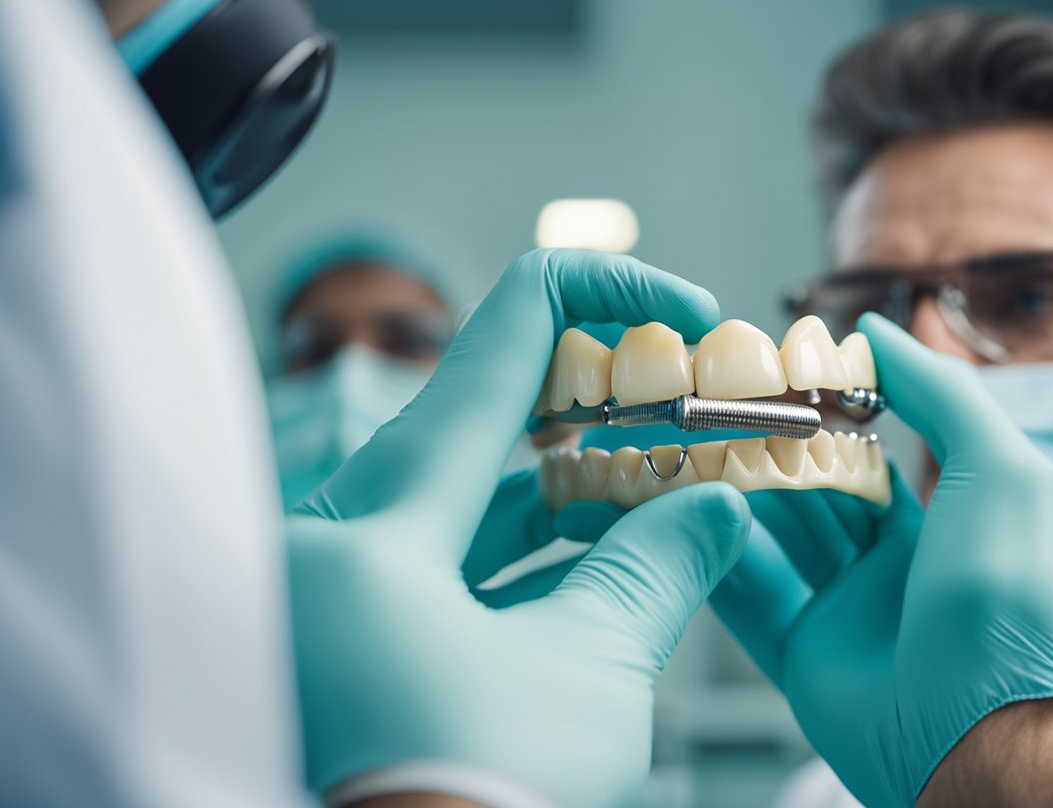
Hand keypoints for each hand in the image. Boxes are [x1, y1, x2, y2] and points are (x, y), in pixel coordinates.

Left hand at [288, 249, 752, 806]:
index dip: (603, 297)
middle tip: (678, 396)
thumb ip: (660, 567)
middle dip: (594, 403)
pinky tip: (602, 551)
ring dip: (568, 485)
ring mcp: (335, 588)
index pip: (498, 340)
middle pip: (479, 414)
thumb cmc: (461, 805)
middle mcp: (332, 537)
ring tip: (664, 480)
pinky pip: (443, 558)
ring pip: (465, 495)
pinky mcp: (352, 635)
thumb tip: (720, 503)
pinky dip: (526, 549)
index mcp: (376, 522)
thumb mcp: (588, 677)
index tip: (680, 305)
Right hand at [712, 313, 1052, 807]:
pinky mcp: (800, 656)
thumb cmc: (1003, 594)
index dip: (817, 413)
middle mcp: (889, 566)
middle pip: (808, 491)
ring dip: (727, 496)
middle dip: (761, 452)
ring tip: (681, 452)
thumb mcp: (997, 468)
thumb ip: (940, 391)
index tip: (765, 376)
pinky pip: (745, 596)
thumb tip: (876, 330)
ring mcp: (842, 611)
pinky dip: (708, 558)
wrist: (976, 730)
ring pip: (770, 538)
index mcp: (941, 522)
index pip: (865, 451)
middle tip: (706, 410)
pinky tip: (676, 518)